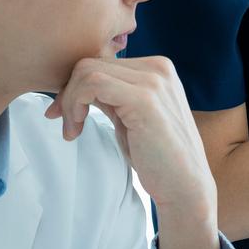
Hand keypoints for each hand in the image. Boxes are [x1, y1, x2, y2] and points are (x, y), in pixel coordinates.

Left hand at [46, 57, 220, 248]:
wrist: (184, 186)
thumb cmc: (157, 157)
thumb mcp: (129, 116)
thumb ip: (111, 96)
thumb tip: (74, 86)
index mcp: (157, 69)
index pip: (101, 62)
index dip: (75, 86)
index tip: (64, 114)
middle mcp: (158, 68)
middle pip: (90, 63)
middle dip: (68, 94)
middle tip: (66, 126)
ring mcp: (154, 81)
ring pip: (87, 71)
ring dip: (69, 101)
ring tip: (72, 130)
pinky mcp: (145, 99)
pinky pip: (93, 84)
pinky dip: (75, 104)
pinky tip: (77, 130)